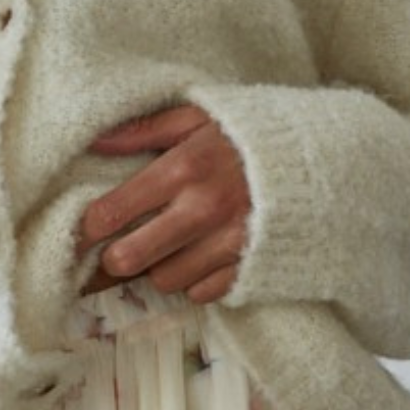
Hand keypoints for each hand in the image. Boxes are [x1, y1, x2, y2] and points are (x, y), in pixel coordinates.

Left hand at [76, 104, 250, 305]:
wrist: (325, 161)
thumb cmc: (254, 134)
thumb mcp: (200, 116)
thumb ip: (144, 130)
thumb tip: (95, 142)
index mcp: (184, 169)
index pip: (112, 213)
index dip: (88, 227)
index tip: (85, 228)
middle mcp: (202, 211)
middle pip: (129, 259)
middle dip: (116, 257)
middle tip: (119, 246)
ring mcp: (228, 245)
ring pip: (163, 280)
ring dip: (158, 267)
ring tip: (167, 246)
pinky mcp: (251, 269)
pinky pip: (201, 293)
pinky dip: (195, 280)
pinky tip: (200, 256)